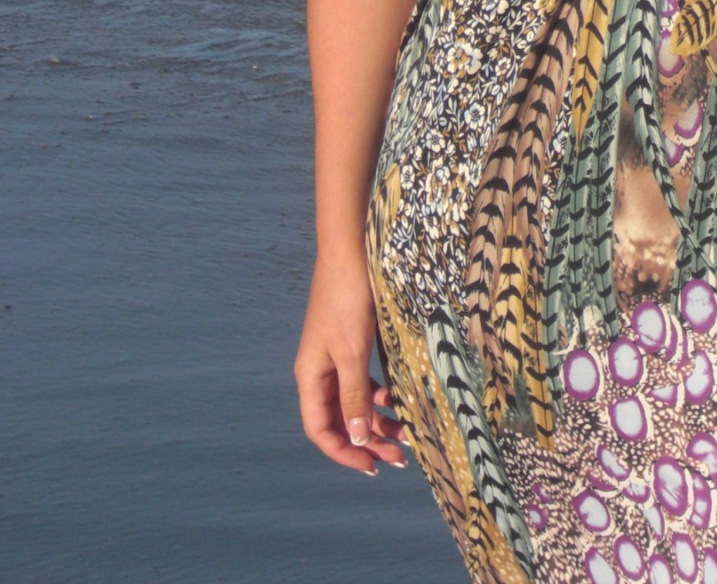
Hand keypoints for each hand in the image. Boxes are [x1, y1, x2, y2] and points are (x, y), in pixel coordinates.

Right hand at [294, 249, 407, 473]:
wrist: (350, 249)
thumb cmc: (347, 299)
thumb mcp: (352, 352)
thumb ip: (353, 396)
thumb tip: (357, 438)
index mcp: (310, 376)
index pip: (320, 430)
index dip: (344, 452)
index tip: (372, 467)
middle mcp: (319, 370)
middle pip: (339, 420)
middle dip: (367, 441)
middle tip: (399, 457)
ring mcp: (335, 356)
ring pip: (354, 401)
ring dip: (377, 420)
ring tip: (406, 435)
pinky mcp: (352, 342)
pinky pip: (363, 380)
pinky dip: (380, 394)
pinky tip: (398, 399)